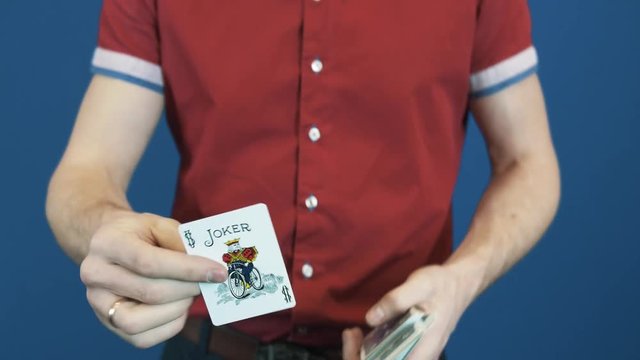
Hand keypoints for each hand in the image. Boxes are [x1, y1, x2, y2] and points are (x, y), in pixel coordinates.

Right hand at [80, 212, 227, 347]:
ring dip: (177, 309)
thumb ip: (180, 241)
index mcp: (107, 244)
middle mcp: (95, 275)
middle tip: (209, 281)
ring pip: (140, 322)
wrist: (109, 245)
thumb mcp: (158, 224)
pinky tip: (179, 307)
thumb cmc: (139, 234)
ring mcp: (98, 303)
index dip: (188, 270)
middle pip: (149, 292)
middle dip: (188, 289)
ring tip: (191, 293)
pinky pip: (142, 338)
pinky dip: (170, 325)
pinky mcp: (108, 324)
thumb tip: (205, 267)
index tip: (217, 272)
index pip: (149, 263)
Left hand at [342, 265, 470, 359]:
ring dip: (363, 354)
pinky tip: (363, 334)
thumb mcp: (420, 285)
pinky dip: (371, 350)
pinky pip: (388, 357)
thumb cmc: (441, 285)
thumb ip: (396, 301)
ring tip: (353, 333)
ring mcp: (415, 355)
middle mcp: (420, 357)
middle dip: (359, 357)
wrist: (458, 285)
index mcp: (424, 350)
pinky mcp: (410, 349)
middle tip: (351, 333)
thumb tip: (370, 318)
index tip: (355, 340)